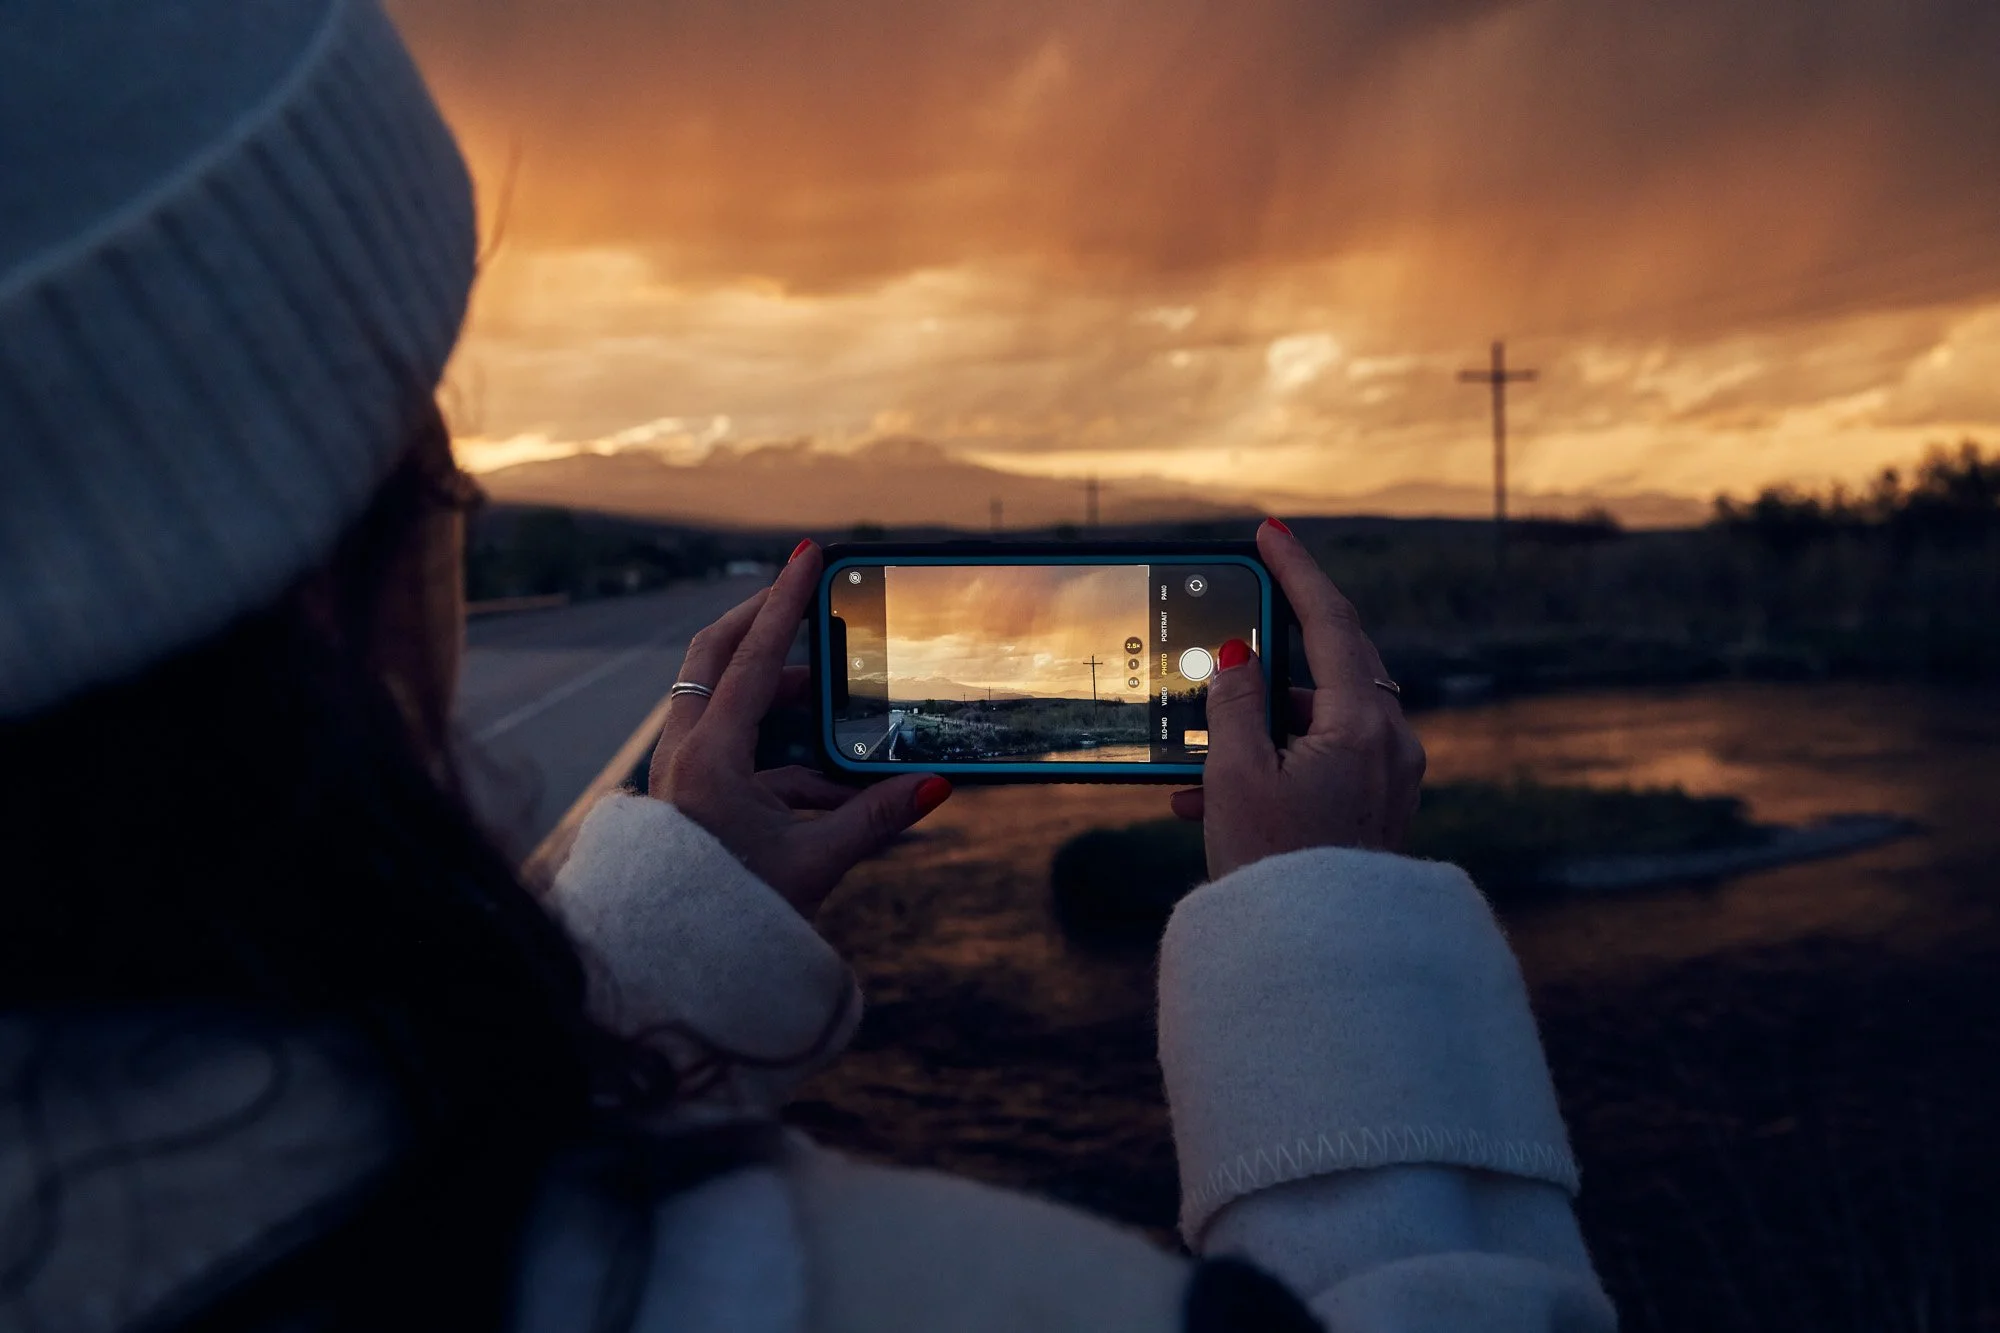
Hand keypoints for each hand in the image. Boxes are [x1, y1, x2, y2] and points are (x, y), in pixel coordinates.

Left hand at [648, 541, 951, 917]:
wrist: (668, 964)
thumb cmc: (731, 912)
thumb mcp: (814, 862)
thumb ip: (877, 819)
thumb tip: (935, 787)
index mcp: (709, 756)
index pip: (751, 657)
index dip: (786, 602)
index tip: (808, 554)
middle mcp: (684, 753)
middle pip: (716, 658)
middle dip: (763, 623)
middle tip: (805, 596)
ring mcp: (682, 772)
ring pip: (722, 701)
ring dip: (775, 691)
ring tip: (826, 692)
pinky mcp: (690, 795)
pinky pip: (733, 748)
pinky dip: (778, 748)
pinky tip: (825, 779)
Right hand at [1169, 520, 1425, 879]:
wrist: (1321, 962)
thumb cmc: (1277, 869)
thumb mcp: (1236, 776)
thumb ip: (1232, 702)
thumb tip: (1238, 655)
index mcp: (1364, 724)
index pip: (1330, 622)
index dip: (1297, 570)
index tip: (1269, 532)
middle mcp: (1390, 743)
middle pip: (1331, 666)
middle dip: (1268, 658)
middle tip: (1224, 641)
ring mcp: (1389, 777)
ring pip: (1320, 719)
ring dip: (1258, 728)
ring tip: (1197, 761)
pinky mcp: (1376, 807)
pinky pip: (1325, 759)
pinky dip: (1276, 762)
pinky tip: (1216, 797)